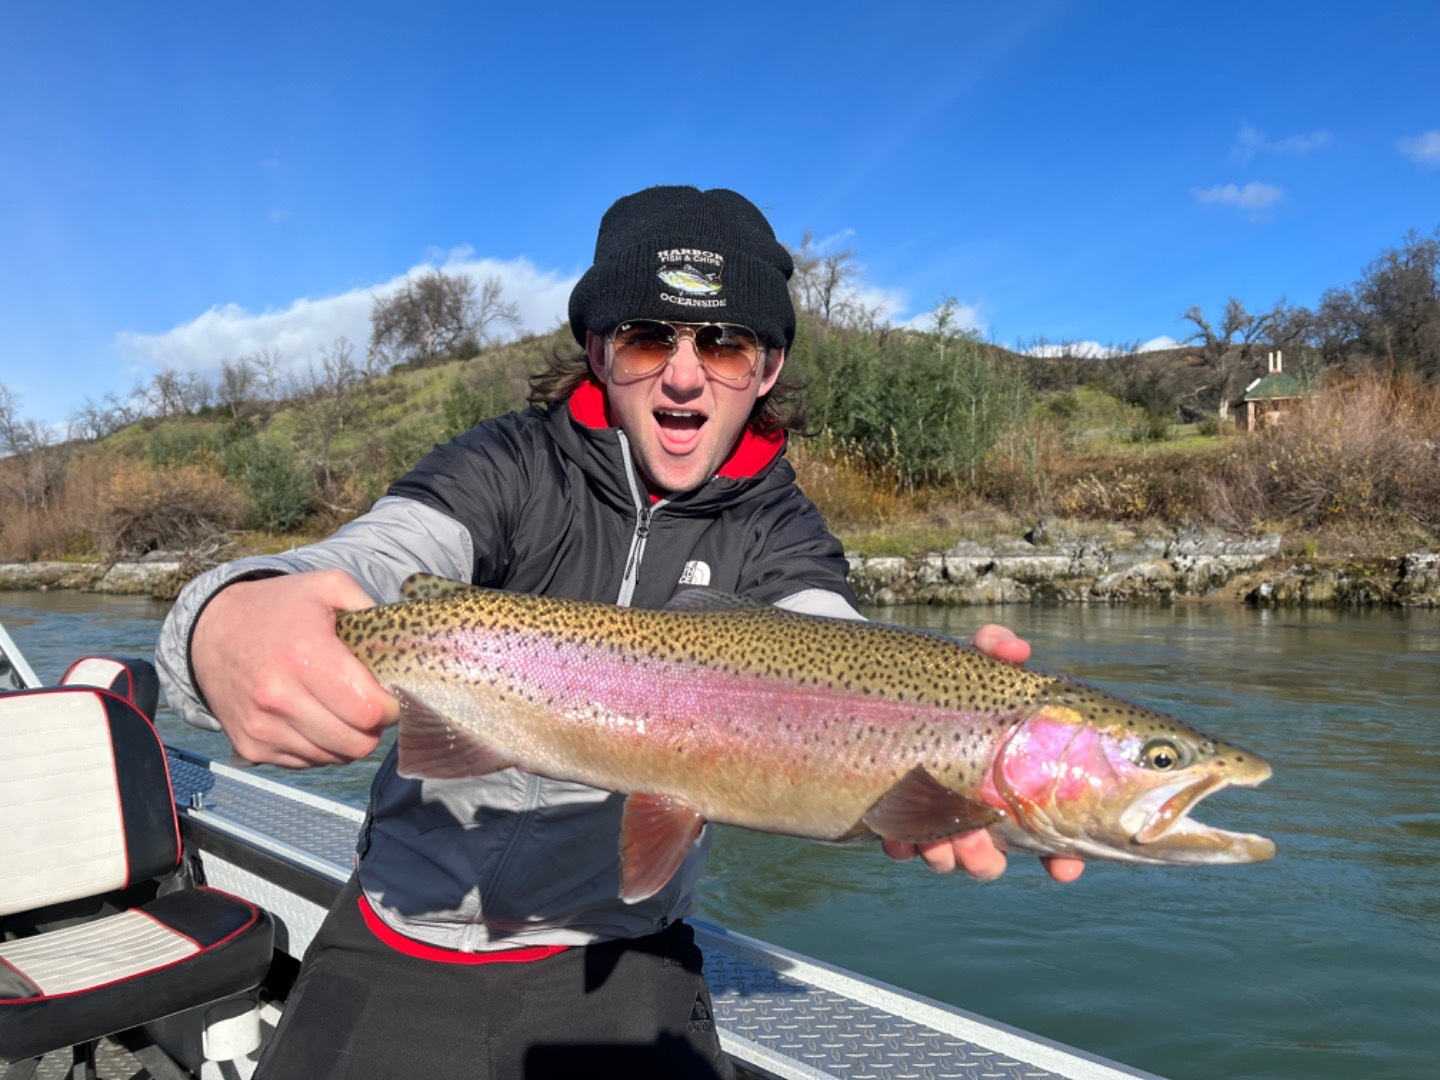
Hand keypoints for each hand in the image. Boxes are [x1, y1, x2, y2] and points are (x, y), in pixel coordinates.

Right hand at [191, 569, 399, 767]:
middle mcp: (280, 697)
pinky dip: (319, 747)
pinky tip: (314, 718)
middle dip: (373, 727)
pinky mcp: (251, 747)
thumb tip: (403, 640)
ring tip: (339, 708)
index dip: (390, 707)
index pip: (369, 711)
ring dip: (346, 739)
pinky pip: (306, 763)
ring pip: (334, 758)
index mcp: (305, 656)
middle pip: (357, 743)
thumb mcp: (326, 587)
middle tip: (367, 704)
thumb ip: (369, 607)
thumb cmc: (278, 609)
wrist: (211, 632)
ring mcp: (263, 727)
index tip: (388, 695)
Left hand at [880, 622, 1084, 883]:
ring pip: (947, 856)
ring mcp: (934, 815)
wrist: (880, 683)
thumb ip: (994, 648)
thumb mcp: (970, 662)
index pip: (1047, 832)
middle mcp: (975, 806)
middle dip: (986, 861)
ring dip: (947, 857)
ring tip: (941, 843)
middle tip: (980, 847)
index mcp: (1008, 782)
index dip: (1062, 858)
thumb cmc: (944, 678)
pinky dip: (903, 845)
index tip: (1065, 869)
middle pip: (990, 855)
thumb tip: (1016, 649)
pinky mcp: (895, 815)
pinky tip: (899, 838)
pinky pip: (901, 843)